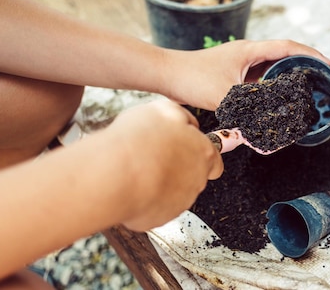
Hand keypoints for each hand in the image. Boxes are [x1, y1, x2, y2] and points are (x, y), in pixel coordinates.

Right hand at [103, 99, 222, 230]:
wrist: (116, 175)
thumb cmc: (139, 141)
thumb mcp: (164, 110)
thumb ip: (182, 117)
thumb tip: (188, 124)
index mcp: (203, 153)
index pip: (214, 158)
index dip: (199, 153)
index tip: (187, 150)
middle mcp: (197, 180)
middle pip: (193, 175)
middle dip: (177, 167)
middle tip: (154, 156)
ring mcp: (180, 202)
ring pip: (174, 192)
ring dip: (161, 183)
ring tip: (139, 171)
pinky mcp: (160, 218)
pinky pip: (155, 207)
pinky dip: (146, 198)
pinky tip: (132, 186)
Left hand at [162, 39, 329, 109]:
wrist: (165, 73)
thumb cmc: (192, 79)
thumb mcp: (226, 98)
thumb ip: (250, 113)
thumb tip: (270, 131)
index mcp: (249, 50)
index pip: (288, 47)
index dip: (310, 54)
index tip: (327, 63)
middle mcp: (246, 53)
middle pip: (282, 55)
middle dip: (302, 66)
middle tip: (318, 80)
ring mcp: (238, 62)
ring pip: (269, 67)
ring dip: (285, 76)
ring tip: (302, 90)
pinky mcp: (230, 72)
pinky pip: (257, 77)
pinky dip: (269, 86)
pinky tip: (274, 98)